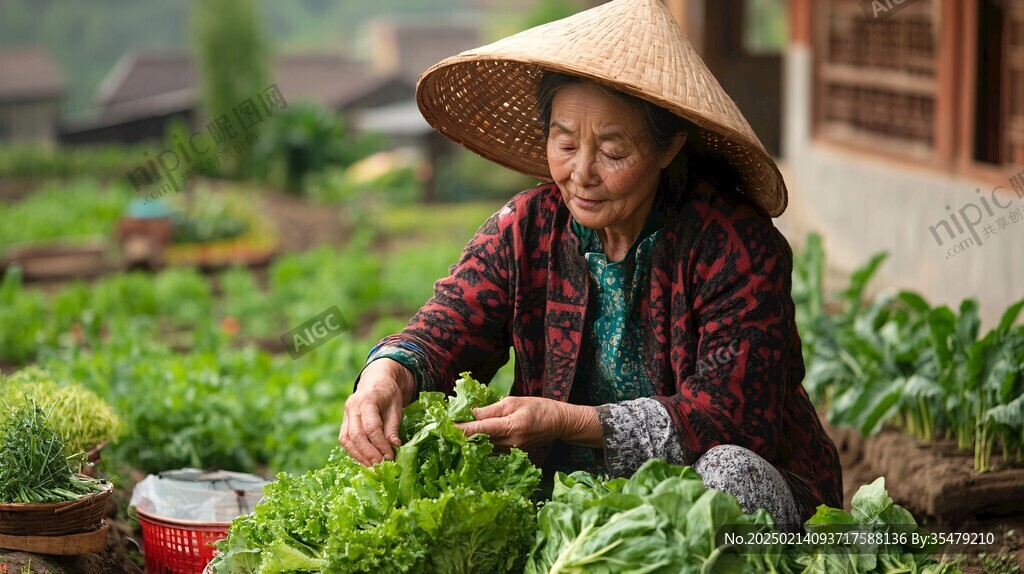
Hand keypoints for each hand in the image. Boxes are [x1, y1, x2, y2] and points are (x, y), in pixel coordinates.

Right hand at [339, 359, 415, 465]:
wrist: (376, 379)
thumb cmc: (389, 393)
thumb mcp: (396, 407)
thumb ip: (393, 426)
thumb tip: (394, 445)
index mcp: (367, 400)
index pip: (371, 427)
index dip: (380, 444)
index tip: (390, 456)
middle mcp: (353, 407)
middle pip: (356, 435)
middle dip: (369, 453)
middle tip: (381, 465)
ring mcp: (346, 414)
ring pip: (347, 439)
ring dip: (359, 456)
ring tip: (373, 466)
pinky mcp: (344, 421)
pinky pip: (345, 439)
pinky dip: (354, 452)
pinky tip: (365, 460)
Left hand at [455, 396, 601, 450]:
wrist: (560, 423)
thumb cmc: (539, 408)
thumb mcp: (513, 402)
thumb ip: (490, 410)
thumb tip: (468, 414)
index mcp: (512, 427)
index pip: (479, 429)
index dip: (460, 429)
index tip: (443, 427)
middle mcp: (510, 444)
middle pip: (478, 441)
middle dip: (460, 435)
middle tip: (440, 428)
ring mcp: (511, 453)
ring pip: (483, 448)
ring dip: (468, 441)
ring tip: (451, 433)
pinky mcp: (512, 456)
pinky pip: (491, 450)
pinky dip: (479, 444)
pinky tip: (469, 439)